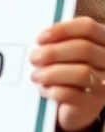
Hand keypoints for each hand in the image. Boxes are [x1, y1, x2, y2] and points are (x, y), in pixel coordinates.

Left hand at [30, 16, 104, 131]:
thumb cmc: (64, 69)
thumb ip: (57, 42)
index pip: (87, 27)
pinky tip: (44, 90)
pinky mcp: (94, 104)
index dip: (62, 30)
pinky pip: (72, 94)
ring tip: (36, 76)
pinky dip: (53, 90)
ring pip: (81, 73)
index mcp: (102, 41)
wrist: (71, 103)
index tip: (40, 39)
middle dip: (53, 53)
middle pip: (84, 49)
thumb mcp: (63, 52)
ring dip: (52, 73)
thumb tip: (40, 40)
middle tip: (34, 58)